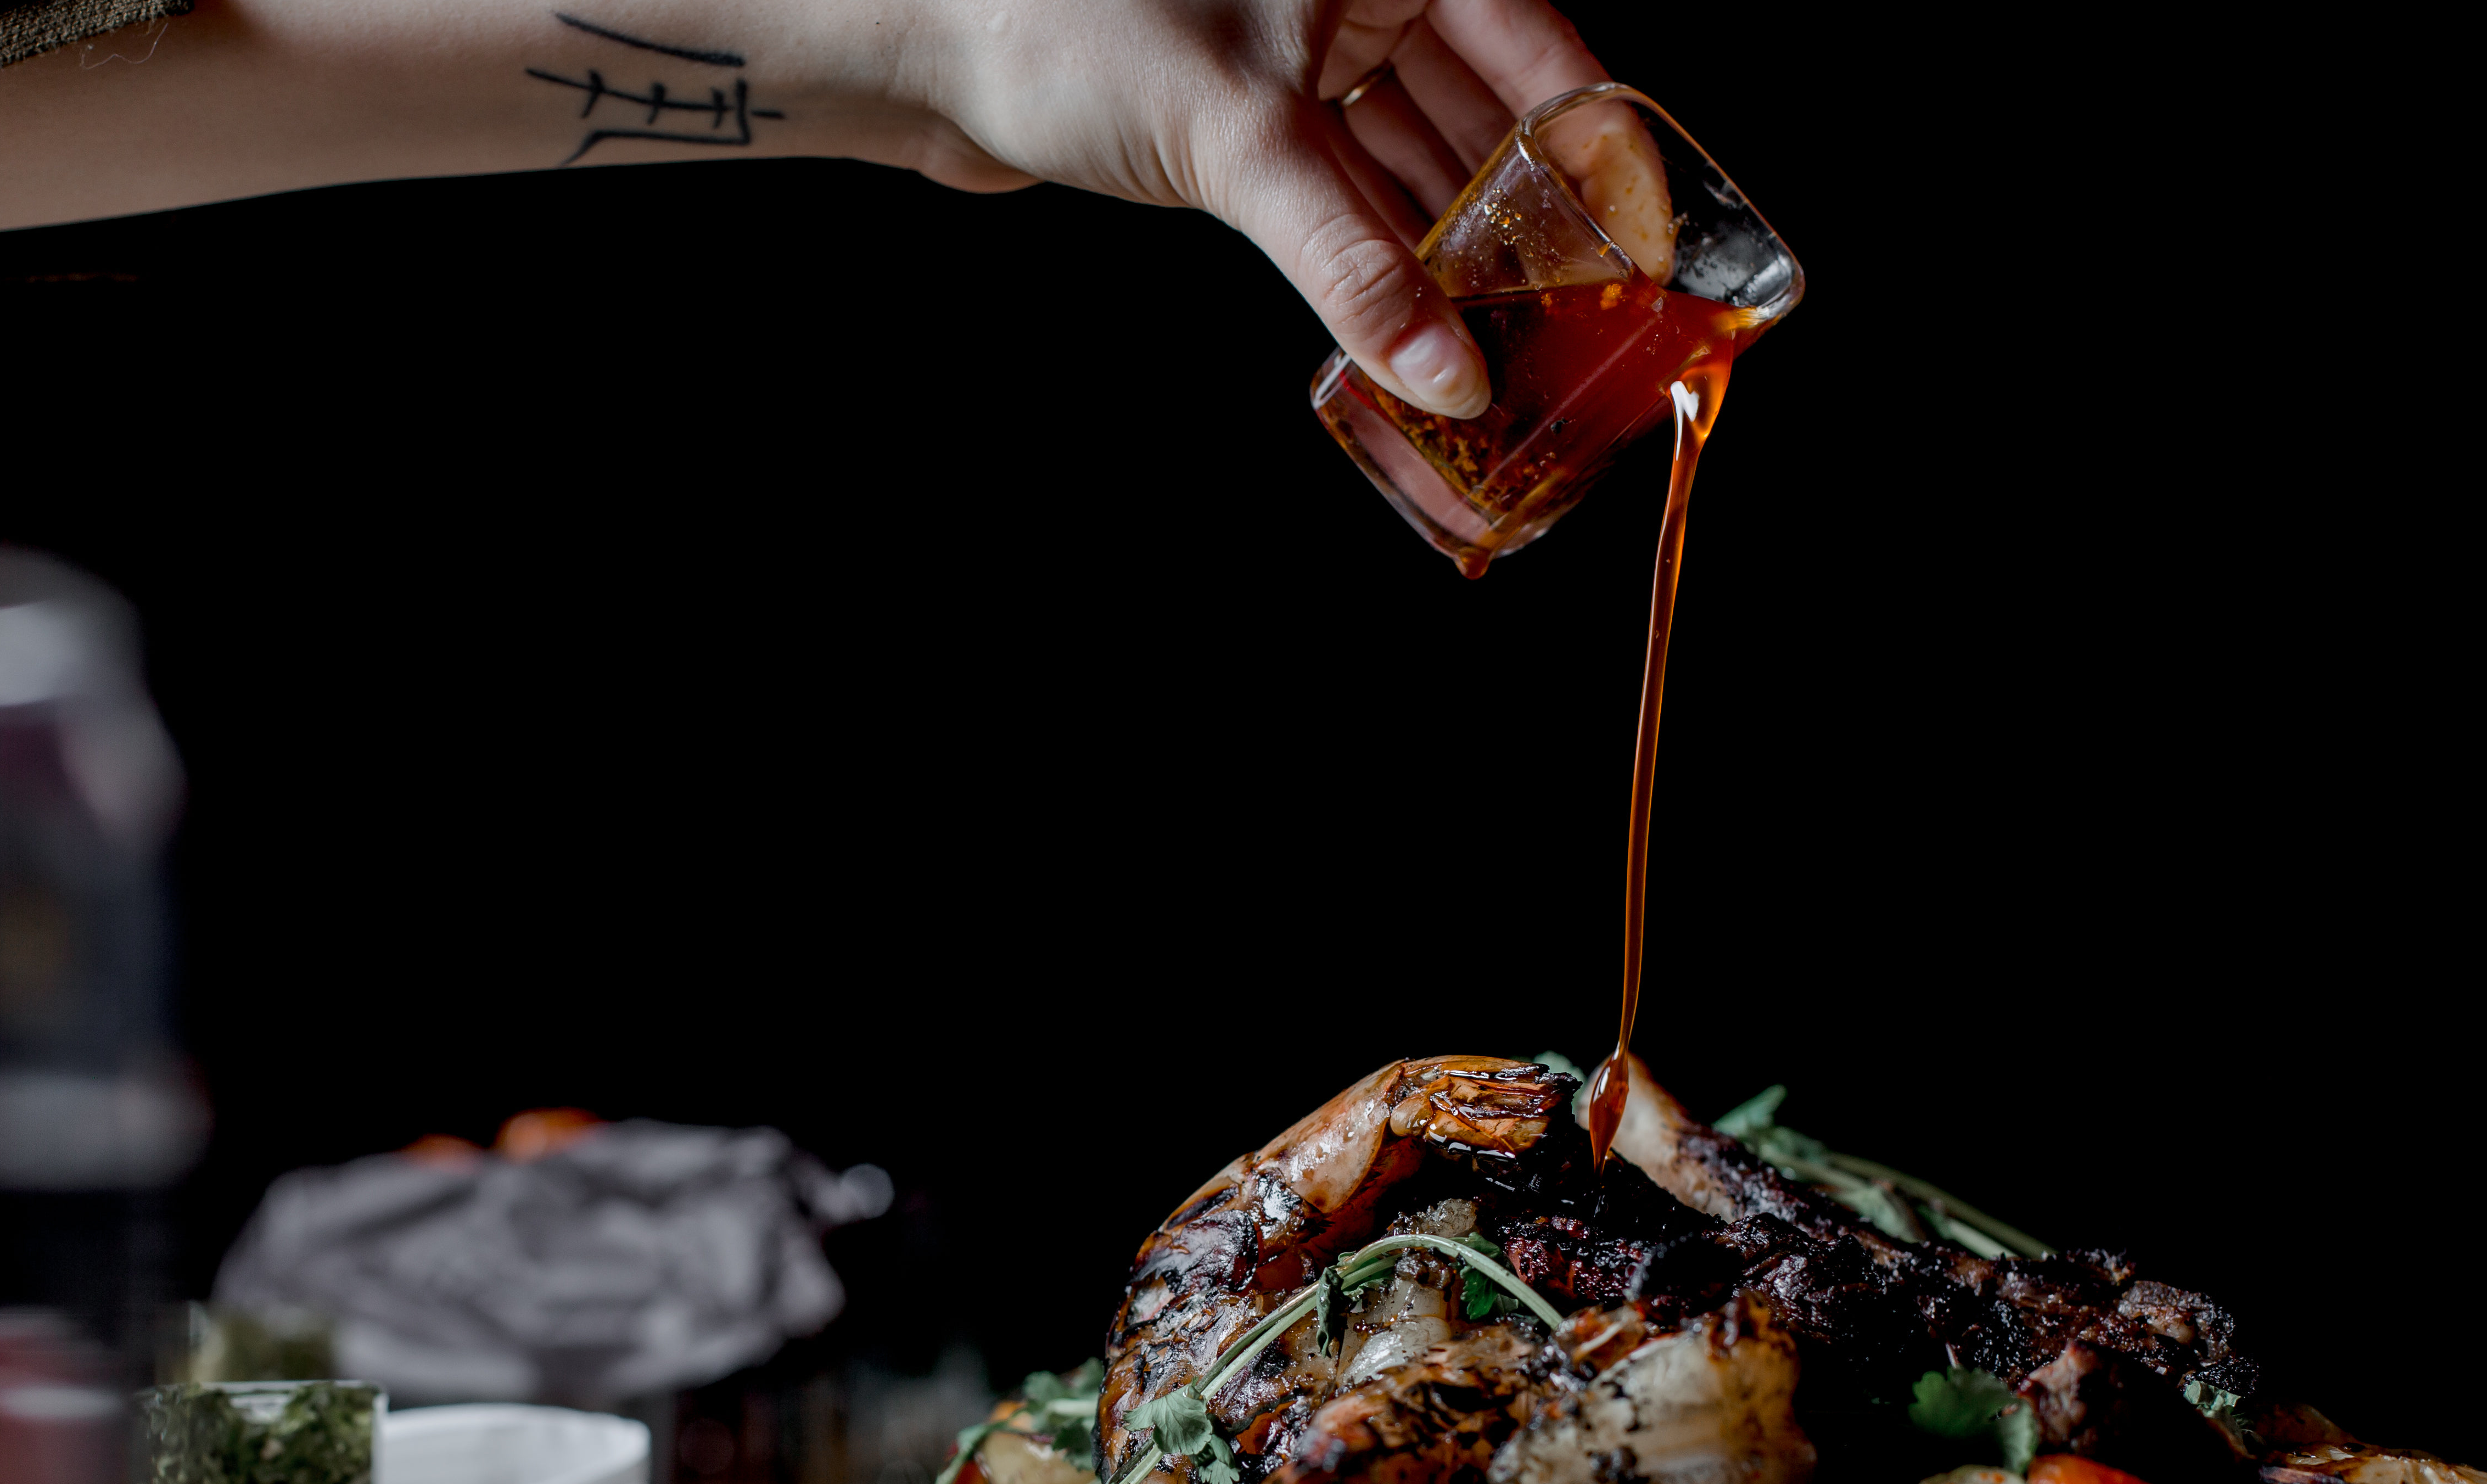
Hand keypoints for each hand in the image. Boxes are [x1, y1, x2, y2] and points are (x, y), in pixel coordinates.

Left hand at [878, 0, 1607, 417]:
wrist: (925, 45)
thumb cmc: (1068, 27)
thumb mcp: (1243, 143)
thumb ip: (1351, 263)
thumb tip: (1443, 370)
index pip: (1538, 47)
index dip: (1594, 150)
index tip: (1638, 245)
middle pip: (1483, 112)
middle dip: (1523, 222)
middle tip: (1574, 322)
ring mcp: (1299, 53)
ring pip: (1411, 160)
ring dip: (1450, 254)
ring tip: (1502, 346)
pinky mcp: (1245, 118)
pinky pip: (1342, 191)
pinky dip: (1375, 258)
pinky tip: (1412, 326)